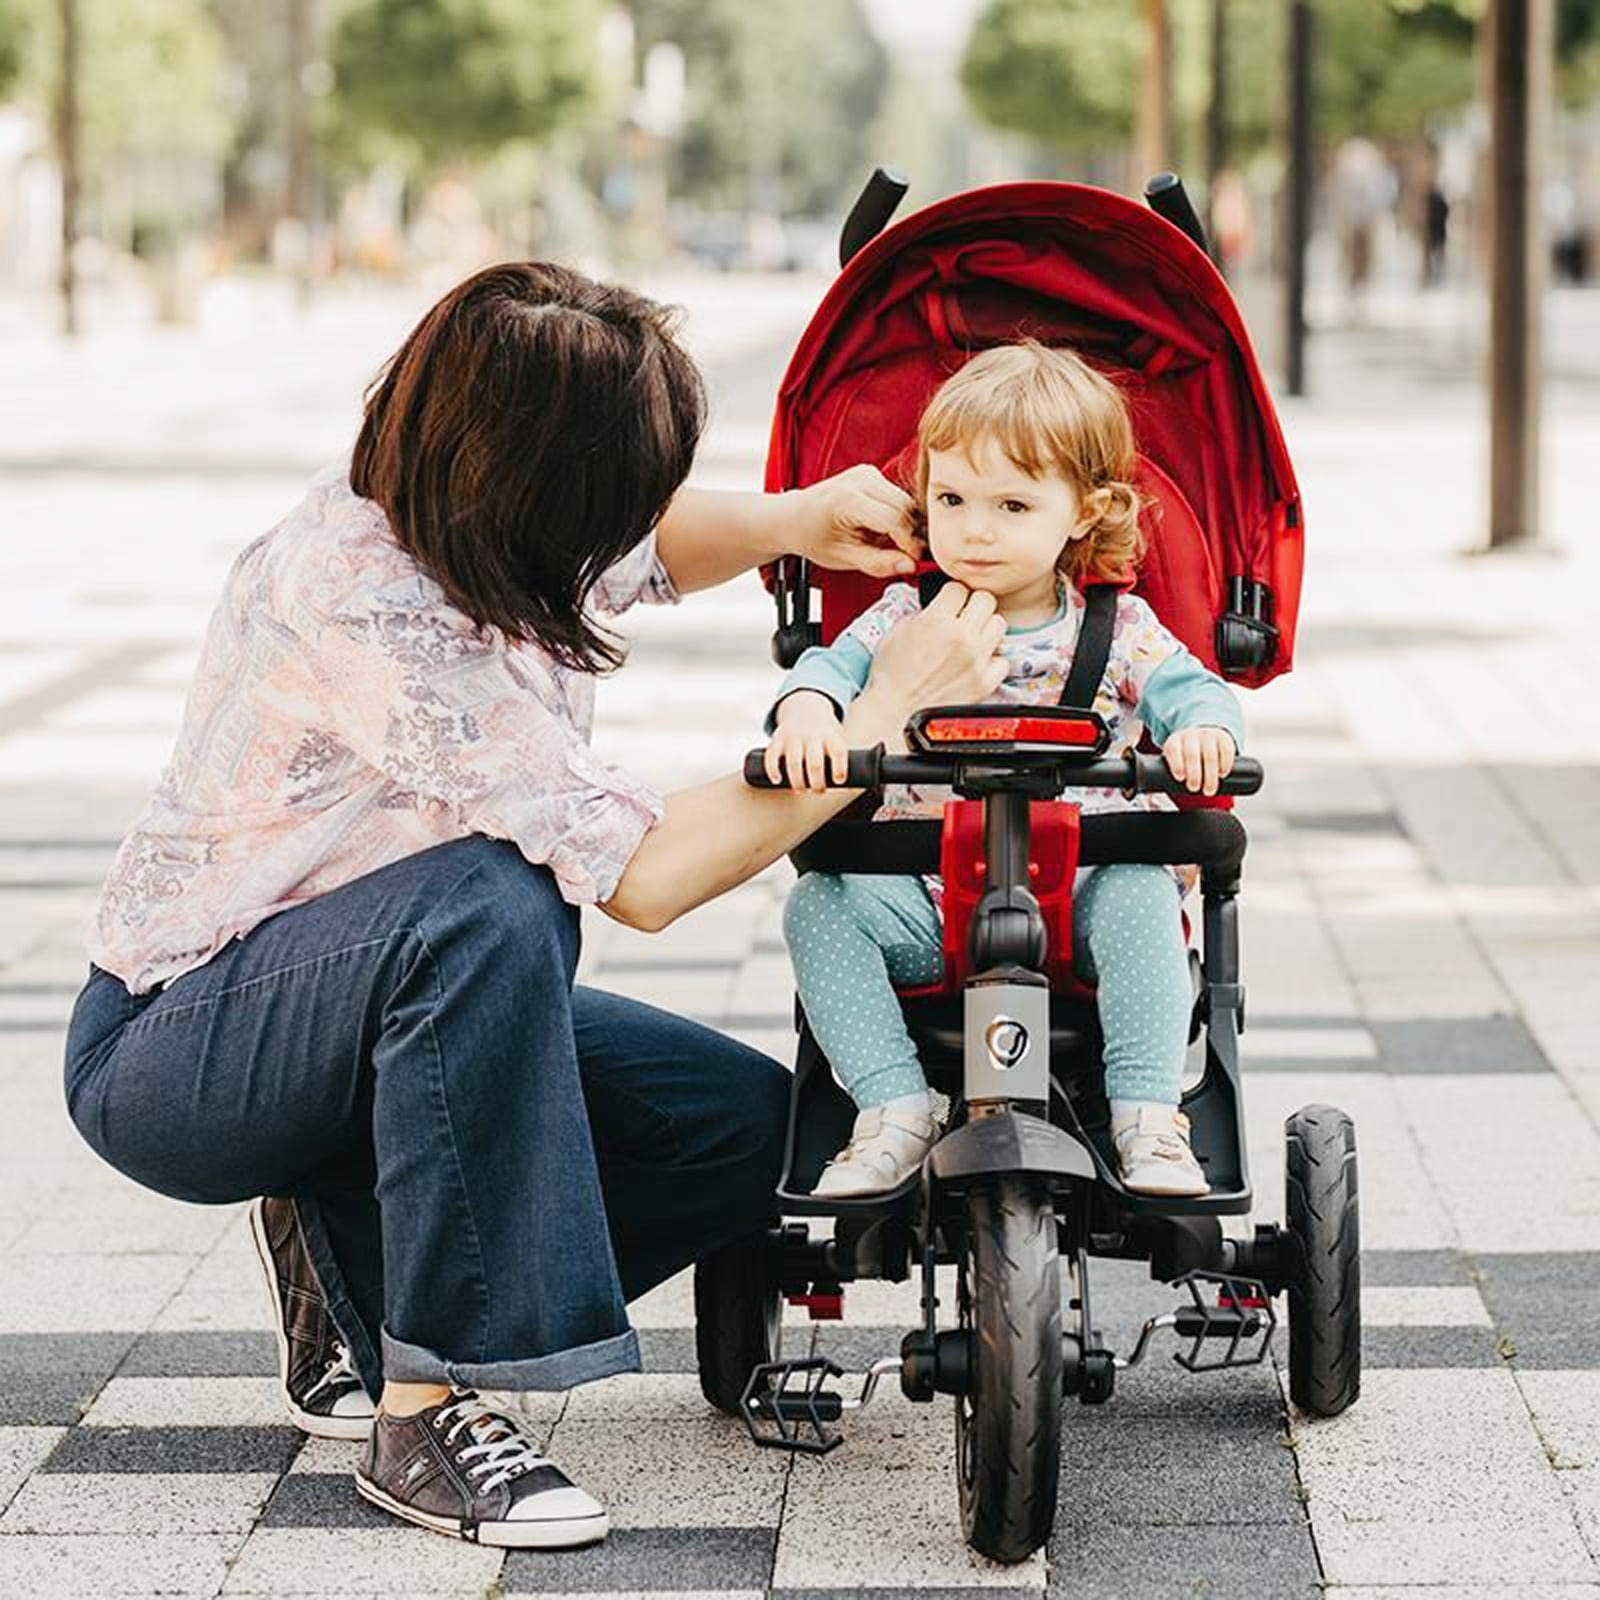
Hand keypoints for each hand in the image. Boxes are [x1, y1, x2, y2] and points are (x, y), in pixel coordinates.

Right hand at [765, 691, 849, 790]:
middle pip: (815, 762)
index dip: (840, 767)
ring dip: (798, 781)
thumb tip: (849, 786)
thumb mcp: (836, 738)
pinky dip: (773, 769)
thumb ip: (839, 760)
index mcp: (830, 736)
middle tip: (818, 790)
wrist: (805, 709)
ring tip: (800, 790)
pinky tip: (777, 780)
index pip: (838, 751)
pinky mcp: (777, 739)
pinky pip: (772, 755)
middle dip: (817, 782)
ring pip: (794, 762)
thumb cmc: (824, 734)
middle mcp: (811, 736)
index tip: (839, 780)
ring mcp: (793, 737)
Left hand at [788, 465, 922, 579]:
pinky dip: (899, 516)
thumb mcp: (843, 557)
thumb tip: (910, 565)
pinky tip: (883, 530)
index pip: (894, 519)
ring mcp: (866, 473)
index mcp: (848, 499)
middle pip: (905, 507)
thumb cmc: (812, 536)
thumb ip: (878, 563)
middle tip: (906, 556)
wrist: (793, 517)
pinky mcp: (872, 474)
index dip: (909, 543)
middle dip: (911, 534)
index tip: (912, 560)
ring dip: (906, 525)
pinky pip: (898, 497)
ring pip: (906, 501)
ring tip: (888, 544)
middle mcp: (859, 479)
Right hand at [863, 582, 1008, 727]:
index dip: (952, 594)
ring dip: (986, 627)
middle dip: (973, 604)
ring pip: (999, 624)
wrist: (895, 713)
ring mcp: (976, 659)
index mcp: (936, 620)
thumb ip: (924, 612)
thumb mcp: (897, 631)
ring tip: (972, 637)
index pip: (959, 588)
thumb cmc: (891, 677)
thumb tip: (939, 606)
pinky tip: (978, 661)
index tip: (949, 602)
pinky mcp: (984, 682)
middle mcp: (961, 637)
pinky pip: (1003, 660)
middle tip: (964, 614)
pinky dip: (992, 660)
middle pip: (986, 599)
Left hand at [1162, 727, 1236, 795]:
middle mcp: (1190, 736)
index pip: (1173, 749)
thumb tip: (1165, 790)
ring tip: (1209, 790)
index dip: (1176, 763)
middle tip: (1194, 788)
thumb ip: (1172, 772)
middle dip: (1193, 774)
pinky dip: (1225, 764)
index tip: (1180, 778)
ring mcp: (1207, 735)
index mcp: (1175, 741)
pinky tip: (1222, 774)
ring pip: (1210, 755)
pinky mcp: (1223, 737)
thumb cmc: (1185, 755)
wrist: (1202, 736)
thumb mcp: (1175, 759)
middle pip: (1192, 754)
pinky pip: (1226, 750)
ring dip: (1210, 775)